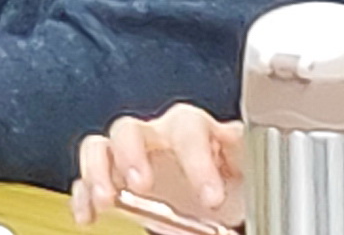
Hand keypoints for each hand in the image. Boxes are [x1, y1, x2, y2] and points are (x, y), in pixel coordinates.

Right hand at [72, 107, 243, 229]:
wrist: (214, 192)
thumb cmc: (227, 174)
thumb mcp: (245, 170)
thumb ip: (248, 162)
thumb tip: (261, 161)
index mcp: (193, 130)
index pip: (189, 130)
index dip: (197, 162)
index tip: (210, 197)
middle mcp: (156, 136)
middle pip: (132, 128)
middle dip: (132, 155)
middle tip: (142, 184)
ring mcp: (129, 156)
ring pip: (100, 146)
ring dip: (99, 170)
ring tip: (106, 199)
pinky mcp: (112, 179)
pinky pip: (85, 178)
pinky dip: (82, 196)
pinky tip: (89, 216)